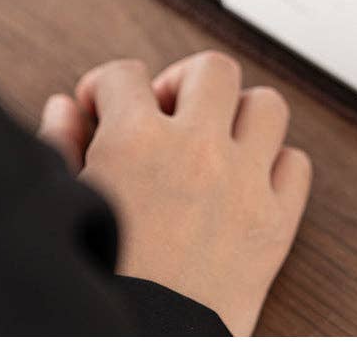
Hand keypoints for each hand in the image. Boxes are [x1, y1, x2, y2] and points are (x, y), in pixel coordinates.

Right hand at [38, 51, 311, 335]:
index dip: (107, 87)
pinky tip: (246, 181)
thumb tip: (66, 106)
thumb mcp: (65, 206)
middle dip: (184, 82)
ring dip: (240, 115)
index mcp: (135, 142)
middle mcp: (195, 150)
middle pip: (212, 69)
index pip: (125, 74)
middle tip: (167, 111)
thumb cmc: (97, 285)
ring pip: (267, 105)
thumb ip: (60, 144)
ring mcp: (243, 184)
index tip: (102, 108)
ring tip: (215, 138)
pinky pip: (296, 165)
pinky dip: (275, 165)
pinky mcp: (274, 226)